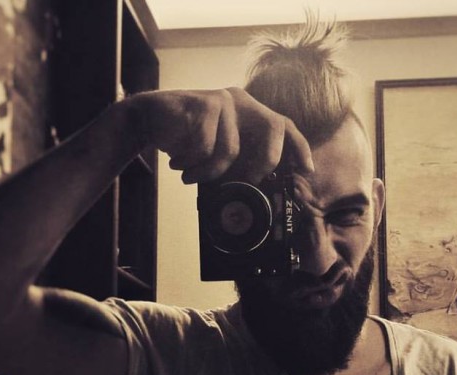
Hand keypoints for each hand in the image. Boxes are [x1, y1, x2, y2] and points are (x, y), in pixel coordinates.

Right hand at [128, 87, 313, 184]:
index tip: (307, 170)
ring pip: (231, 149)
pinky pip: (206, 147)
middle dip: (264, 162)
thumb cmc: (186, 141)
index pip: (285, 125)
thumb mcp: (217, 153)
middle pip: (273, 128)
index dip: (299, 148)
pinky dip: (190, 163)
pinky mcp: (203, 103)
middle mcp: (241, 101)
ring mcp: (223, 99)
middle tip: (247, 183)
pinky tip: (177, 162)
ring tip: (189, 175)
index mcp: (250, 112)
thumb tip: (258, 192)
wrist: (149, 121)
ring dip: (207, 173)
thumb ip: (238, 163)